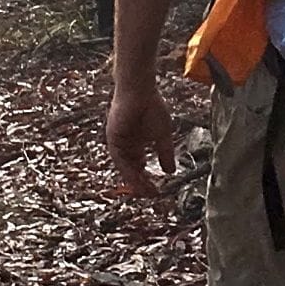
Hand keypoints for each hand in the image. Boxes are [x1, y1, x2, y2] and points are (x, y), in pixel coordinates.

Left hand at [105, 82, 176, 196]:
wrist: (140, 91)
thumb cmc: (152, 107)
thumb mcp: (163, 135)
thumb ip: (165, 153)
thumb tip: (171, 171)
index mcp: (137, 144)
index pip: (140, 167)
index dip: (147, 180)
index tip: (157, 191)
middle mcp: (127, 146)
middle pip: (131, 170)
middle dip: (140, 184)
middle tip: (150, 195)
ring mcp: (119, 143)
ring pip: (125, 168)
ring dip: (134, 180)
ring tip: (145, 191)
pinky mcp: (113, 139)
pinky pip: (119, 159)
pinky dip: (128, 170)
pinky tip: (137, 178)